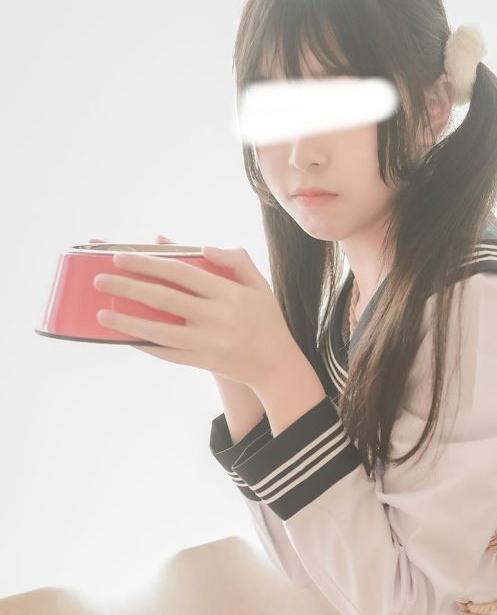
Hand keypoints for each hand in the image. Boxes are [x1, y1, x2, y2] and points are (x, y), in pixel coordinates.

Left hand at [88, 235, 297, 391]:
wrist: (277, 366)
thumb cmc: (266, 321)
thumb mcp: (259, 285)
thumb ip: (236, 260)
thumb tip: (204, 247)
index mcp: (228, 293)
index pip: (182, 273)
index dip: (150, 263)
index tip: (122, 257)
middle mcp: (217, 317)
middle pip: (165, 299)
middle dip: (129, 287)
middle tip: (100, 279)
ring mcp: (209, 342)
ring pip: (160, 331)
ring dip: (128, 322)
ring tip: (102, 314)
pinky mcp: (203, 362)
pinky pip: (168, 354)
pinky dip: (146, 345)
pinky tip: (126, 337)